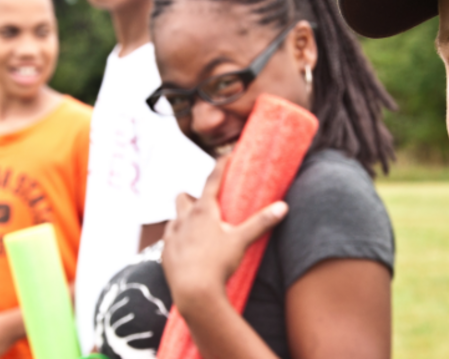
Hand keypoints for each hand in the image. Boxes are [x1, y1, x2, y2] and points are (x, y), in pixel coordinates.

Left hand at [161, 156, 288, 313]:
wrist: (194, 292)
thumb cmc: (218, 264)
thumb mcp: (242, 241)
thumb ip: (261, 223)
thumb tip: (283, 207)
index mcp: (204, 211)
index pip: (212, 180)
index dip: (220, 166)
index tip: (225, 156)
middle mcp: (184, 219)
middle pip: (183, 197)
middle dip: (193, 196)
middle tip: (208, 206)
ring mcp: (172, 236)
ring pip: (174, 218)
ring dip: (184, 219)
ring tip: (197, 229)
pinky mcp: (165, 253)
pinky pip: (169, 240)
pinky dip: (177, 240)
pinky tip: (187, 249)